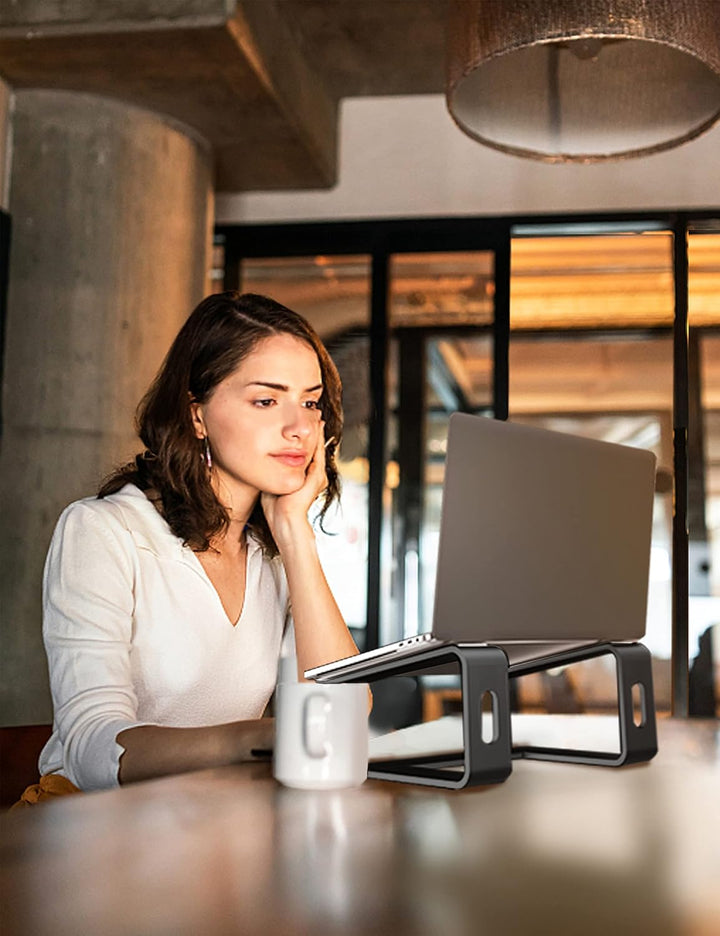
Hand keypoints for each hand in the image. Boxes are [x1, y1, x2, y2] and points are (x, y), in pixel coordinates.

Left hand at [261, 424, 327, 548]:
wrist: (283, 520)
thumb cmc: (275, 507)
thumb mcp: (273, 482)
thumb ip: (272, 471)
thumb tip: (260, 460)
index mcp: (306, 477)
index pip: (308, 452)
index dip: (305, 438)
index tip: (302, 423)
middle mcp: (315, 475)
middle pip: (316, 447)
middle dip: (314, 431)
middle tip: (314, 414)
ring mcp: (317, 476)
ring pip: (319, 447)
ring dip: (318, 432)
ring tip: (317, 417)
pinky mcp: (316, 476)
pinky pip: (318, 453)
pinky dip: (318, 439)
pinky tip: (317, 428)